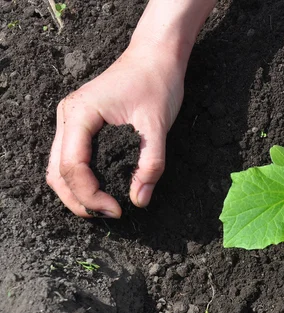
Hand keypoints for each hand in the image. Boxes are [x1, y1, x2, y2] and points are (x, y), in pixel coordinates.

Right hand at [46, 44, 184, 217]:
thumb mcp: (157, 125)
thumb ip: (150, 164)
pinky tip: (103, 190)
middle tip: (109, 215)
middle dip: (79, 200)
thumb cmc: (156, 83)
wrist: (156, 57)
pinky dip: (81, 180)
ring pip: (59, 168)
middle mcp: (68, 118)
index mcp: (80, 115)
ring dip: (77, 193)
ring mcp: (71, 121)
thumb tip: (140, 200)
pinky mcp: (81, 125)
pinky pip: (71, 158)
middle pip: (57, 172)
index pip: (72, 167)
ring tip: (105, 208)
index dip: (91, 195)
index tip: (117, 210)